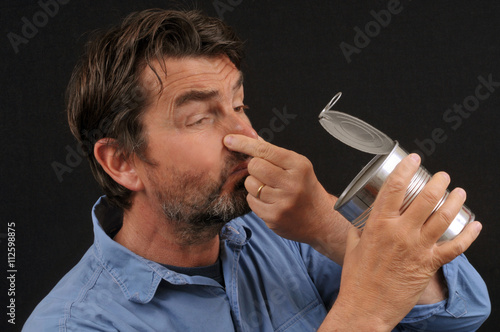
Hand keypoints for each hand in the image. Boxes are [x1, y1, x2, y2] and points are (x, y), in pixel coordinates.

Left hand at [223, 134, 350, 262]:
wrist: (321, 221)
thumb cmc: (306, 190)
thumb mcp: (298, 166)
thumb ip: (274, 153)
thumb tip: (251, 138)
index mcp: (298, 165)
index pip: (265, 150)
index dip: (244, 143)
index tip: (229, 140)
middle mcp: (292, 183)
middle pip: (254, 166)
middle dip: (254, 168)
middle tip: (265, 174)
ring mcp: (282, 201)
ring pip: (250, 184)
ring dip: (255, 185)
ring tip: (270, 190)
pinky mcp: (273, 217)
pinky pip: (251, 201)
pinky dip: (256, 200)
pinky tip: (270, 202)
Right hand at [320, 154, 481, 330]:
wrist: (365, 307)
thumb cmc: (356, 278)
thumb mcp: (353, 245)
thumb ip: (360, 227)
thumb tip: (365, 215)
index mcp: (378, 225)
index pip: (394, 188)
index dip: (406, 169)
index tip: (413, 159)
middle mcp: (400, 233)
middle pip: (425, 199)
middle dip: (437, 182)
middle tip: (442, 176)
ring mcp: (417, 249)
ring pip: (443, 218)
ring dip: (455, 201)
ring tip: (459, 192)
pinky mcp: (428, 265)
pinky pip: (455, 247)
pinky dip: (468, 235)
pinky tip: (475, 225)